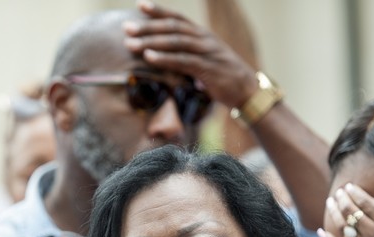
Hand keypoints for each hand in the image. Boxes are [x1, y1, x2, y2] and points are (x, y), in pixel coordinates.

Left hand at [123, 0, 256, 107]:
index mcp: (203, 35)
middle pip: (172, 28)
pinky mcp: (208, 69)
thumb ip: (187, 55)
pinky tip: (149, 57)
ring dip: (151, 42)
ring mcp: (207, 53)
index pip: (178, 18)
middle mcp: (204, 39)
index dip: (159, 11)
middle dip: (148, 26)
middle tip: (126, 28)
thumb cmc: (222, 77)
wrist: (247, 90)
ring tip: (131, 44)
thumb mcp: (204, 61)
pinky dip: (164, 58)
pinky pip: (183, 61)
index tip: (139, 5)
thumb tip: (165, 58)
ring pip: (176, 42)